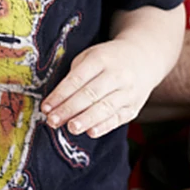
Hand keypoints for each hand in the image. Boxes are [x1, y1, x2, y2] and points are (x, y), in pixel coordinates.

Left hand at [42, 38, 160, 139]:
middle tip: (52, 121)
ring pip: (105, 107)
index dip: (60, 95)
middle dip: (69, 109)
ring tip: (71, 127)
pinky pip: (118, 118)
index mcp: (101, 59)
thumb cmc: (108, 59)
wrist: (143, 58)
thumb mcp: (90, 57)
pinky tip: (91, 132)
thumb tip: (55, 103)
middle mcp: (117, 74)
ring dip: (86, 119)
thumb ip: (75, 76)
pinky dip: (105, 126)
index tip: (46, 107)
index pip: (77, 79)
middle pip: (90, 94)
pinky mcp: (133, 106)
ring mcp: (128, 91)